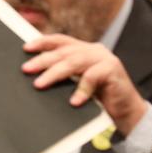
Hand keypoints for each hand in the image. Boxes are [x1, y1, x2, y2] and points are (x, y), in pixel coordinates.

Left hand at [22, 34, 146, 134]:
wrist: (126, 111)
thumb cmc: (99, 99)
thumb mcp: (78, 84)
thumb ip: (65, 76)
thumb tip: (35, 76)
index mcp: (84, 50)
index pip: (61, 41)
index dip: (43, 42)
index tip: (25, 48)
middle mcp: (94, 50)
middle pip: (64, 51)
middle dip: (43, 60)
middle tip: (27, 69)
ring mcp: (104, 58)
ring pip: (75, 61)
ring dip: (55, 73)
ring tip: (40, 84)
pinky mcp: (113, 70)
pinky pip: (92, 77)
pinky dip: (81, 89)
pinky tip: (74, 101)